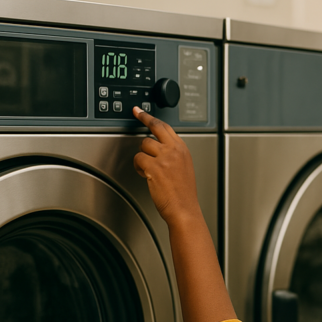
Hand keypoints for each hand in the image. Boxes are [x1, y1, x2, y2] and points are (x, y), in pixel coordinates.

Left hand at [133, 106, 199, 225]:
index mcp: (183, 149)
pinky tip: (145, 175)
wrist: (184, 209)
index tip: (143, 112)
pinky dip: (139, 166)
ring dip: (142, 155)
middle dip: (144, 118)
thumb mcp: (184, 168)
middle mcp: (174, 150)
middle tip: (137, 113)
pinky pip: (138, 159)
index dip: (152, 118)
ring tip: (148, 168)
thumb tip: (159, 147)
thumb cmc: (183, 194)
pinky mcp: (154, 167)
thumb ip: (174, 155)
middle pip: (155, 127)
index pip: (166, 127)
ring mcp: (164, 158)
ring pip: (144, 145)